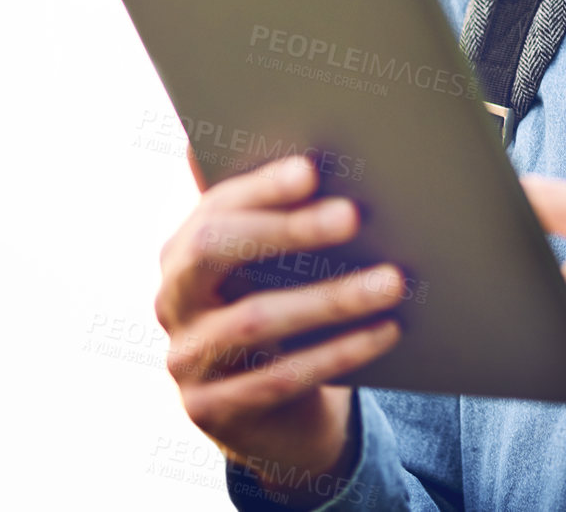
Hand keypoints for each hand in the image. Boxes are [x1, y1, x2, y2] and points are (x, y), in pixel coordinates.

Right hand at [155, 153, 404, 507]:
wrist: (275, 415)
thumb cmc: (288, 311)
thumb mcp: (279, 265)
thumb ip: (281, 212)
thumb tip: (319, 149)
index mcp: (185, 249)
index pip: (215, 207)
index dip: (260, 186)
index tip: (312, 168)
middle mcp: (172, 299)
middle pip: (214, 251)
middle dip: (285, 229)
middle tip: (354, 215)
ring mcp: (185, 358)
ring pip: (254, 320)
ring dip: (330, 296)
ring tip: (394, 279)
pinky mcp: (209, 410)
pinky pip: (278, 377)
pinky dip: (338, 352)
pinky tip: (387, 330)